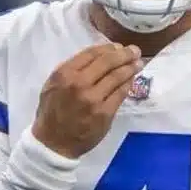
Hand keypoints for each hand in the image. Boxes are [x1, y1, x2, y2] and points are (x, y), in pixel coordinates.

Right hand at [32, 43, 141, 157]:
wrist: (53, 143)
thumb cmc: (52, 112)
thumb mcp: (53, 85)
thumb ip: (71, 70)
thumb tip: (97, 57)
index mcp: (65, 74)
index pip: (91, 54)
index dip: (108, 48)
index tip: (118, 47)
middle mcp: (79, 84)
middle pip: (108, 62)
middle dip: (124, 54)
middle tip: (134, 51)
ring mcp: (94, 99)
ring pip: (117, 77)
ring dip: (130, 68)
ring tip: (138, 63)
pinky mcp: (104, 113)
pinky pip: (120, 94)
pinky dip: (128, 84)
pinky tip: (132, 80)